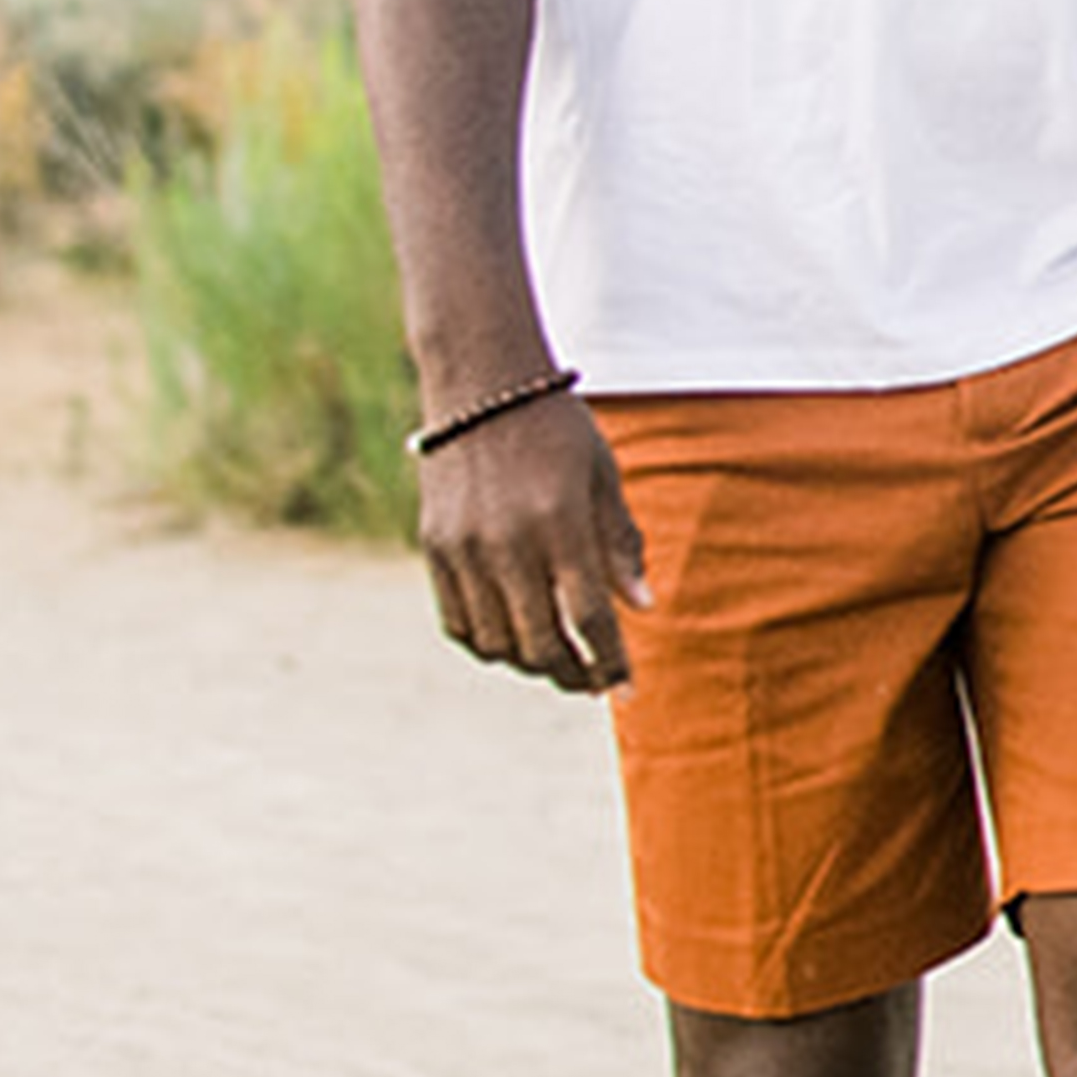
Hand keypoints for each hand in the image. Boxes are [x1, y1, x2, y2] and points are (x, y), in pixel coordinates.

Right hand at [417, 395, 648, 693]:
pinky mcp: (434, 547)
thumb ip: (620, 543)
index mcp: (559, 522)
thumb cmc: (555, 428)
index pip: (589, 618)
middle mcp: (507, 542)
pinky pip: (458, 622)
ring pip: (496, 643)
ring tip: (555, 661)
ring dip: (529, 664)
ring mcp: (464, 548)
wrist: (480, 385)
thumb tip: (642, 607)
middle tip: (591, 681)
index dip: (611, 662)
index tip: (627, 690)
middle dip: (571, 673)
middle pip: (540, 643)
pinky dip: (487, 644)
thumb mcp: (602, 476)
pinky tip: (512, 639)